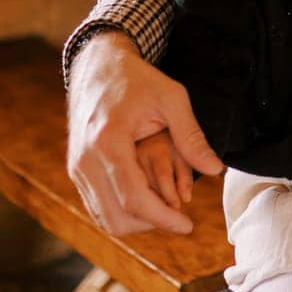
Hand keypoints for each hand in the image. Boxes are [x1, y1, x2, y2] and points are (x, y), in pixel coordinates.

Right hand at [66, 31, 223, 235]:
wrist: (97, 65)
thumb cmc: (137, 79)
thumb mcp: (171, 98)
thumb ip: (191, 137)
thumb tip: (216, 169)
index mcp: (108, 142)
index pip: (134, 198)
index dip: (163, 219)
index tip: (188, 226)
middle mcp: (85, 160)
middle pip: (117, 216)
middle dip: (152, 224)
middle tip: (180, 219)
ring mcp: (76, 167)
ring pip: (105, 217)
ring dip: (138, 222)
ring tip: (166, 211)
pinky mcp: (75, 170)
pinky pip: (97, 206)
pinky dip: (122, 213)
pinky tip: (147, 203)